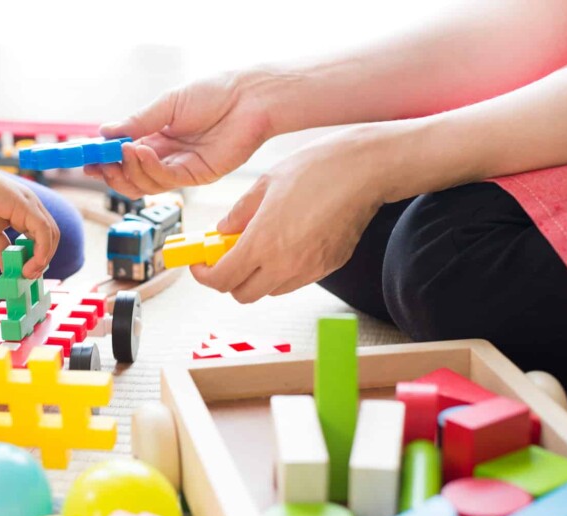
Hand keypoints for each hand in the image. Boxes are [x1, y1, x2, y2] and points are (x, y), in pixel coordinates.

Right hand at [0, 164, 58, 277]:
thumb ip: (1, 250)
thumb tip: (6, 270)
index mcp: (26, 213)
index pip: (43, 237)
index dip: (39, 256)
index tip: (29, 272)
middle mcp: (33, 208)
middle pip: (52, 237)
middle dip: (43, 260)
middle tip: (29, 275)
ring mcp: (32, 204)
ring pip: (51, 234)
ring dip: (43, 258)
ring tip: (28, 272)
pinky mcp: (27, 205)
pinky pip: (43, 230)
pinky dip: (42, 249)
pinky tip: (32, 263)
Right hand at [84, 70, 279, 196]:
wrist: (248, 98)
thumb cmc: (214, 93)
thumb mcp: (167, 105)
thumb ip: (138, 122)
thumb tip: (105, 132)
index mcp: (157, 137)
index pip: (124, 155)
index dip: (104, 160)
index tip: (85, 159)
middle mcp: (166, 156)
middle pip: (130, 177)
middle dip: (110, 172)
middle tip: (97, 164)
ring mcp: (180, 168)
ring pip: (144, 184)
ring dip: (128, 169)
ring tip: (124, 150)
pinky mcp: (196, 177)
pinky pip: (165, 180)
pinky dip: (149, 168)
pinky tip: (142, 152)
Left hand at [193, 128, 387, 301]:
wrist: (366, 170)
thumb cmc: (317, 169)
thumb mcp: (264, 184)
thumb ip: (238, 213)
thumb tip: (222, 231)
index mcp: (262, 242)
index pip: (221, 279)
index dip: (205, 275)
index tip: (200, 265)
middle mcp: (284, 264)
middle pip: (242, 294)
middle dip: (228, 280)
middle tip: (225, 258)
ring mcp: (308, 269)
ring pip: (269, 291)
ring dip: (255, 277)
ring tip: (258, 246)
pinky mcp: (328, 267)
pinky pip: (295, 281)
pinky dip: (281, 272)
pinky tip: (285, 244)